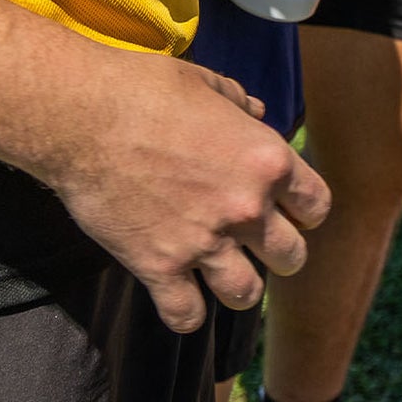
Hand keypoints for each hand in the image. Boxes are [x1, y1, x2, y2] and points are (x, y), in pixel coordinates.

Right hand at [50, 48, 332, 332]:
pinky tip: (179, 297)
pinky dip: (185, 313)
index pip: (316, 207)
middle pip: (292, 257)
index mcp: (267, 161)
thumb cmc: (148, 90)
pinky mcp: (159, 267)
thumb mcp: (208, 84)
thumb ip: (240, 104)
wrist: (85, 118)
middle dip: (279, 254)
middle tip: (256, 246)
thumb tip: (257, 113)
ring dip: (238, 287)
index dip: (304, 212)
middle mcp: (247, 207)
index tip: (288, 212)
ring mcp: (205, 242)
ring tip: (223, 274)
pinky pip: (187, 316)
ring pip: (246, 294)